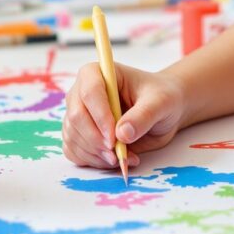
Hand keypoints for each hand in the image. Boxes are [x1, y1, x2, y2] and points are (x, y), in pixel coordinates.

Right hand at [63, 61, 186, 169]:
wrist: (160, 110)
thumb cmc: (159, 97)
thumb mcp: (160, 103)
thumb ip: (143, 116)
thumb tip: (123, 134)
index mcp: (98, 73)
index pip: (89, 92)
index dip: (100, 116)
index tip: (114, 138)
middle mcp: (82, 92)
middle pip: (76, 117)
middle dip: (95, 140)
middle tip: (117, 154)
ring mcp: (78, 113)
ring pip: (73, 136)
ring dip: (96, 154)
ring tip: (123, 157)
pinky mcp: (79, 133)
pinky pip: (73, 150)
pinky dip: (91, 160)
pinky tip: (112, 159)